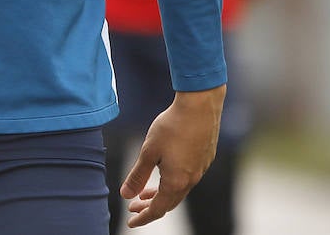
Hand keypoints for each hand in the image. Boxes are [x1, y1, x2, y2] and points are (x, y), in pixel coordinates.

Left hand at [119, 84, 224, 227]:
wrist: (200, 107)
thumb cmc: (171, 127)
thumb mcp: (148, 151)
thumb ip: (137, 175)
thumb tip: (125, 195)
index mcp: (176, 182)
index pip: (158, 209)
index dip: (143, 217)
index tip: (130, 222)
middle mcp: (191, 180)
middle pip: (169, 202)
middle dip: (150, 207)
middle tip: (133, 207)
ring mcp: (200, 170)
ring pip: (178, 190)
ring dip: (160, 194)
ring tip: (144, 193)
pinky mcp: (204, 159)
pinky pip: (186, 179)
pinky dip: (171, 182)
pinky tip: (163, 172)